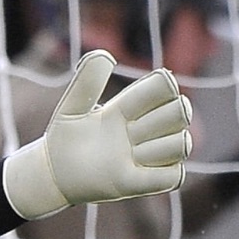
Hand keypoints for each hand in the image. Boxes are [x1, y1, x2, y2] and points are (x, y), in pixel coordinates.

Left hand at [2, 49, 193, 219]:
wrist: (54, 173)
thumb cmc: (65, 138)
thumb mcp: (72, 107)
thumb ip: (88, 81)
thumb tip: (106, 55)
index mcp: (133, 105)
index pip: (166, 85)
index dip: (157, 89)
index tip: (126, 106)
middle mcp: (148, 128)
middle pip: (182, 111)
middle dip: (154, 120)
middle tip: (126, 132)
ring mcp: (151, 156)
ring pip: (183, 143)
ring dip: (154, 149)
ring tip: (128, 154)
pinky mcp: (149, 182)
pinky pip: (175, 175)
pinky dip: (157, 174)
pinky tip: (133, 172)